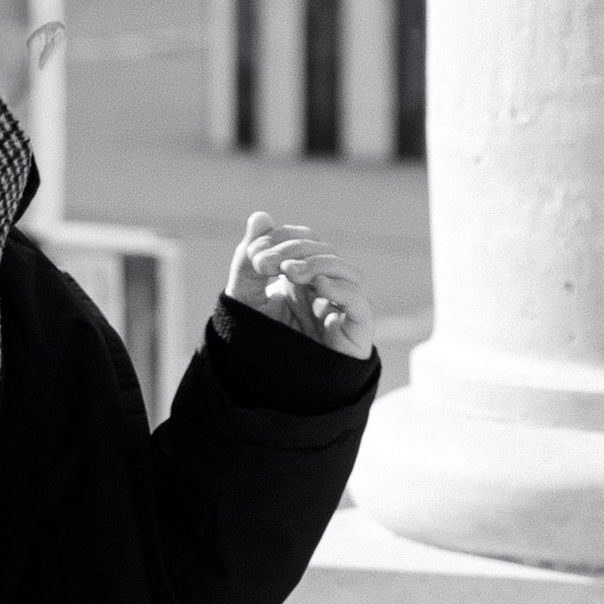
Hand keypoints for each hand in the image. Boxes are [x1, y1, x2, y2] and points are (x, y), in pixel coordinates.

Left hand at [225, 211, 374, 358]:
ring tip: (289, 271)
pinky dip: (341, 290)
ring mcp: (342, 307)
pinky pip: (358, 303)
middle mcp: (325, 287)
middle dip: (294, 251)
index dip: (283, 239)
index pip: (304, 240)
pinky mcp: (355, 330)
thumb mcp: (245, 297)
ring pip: (345, 271)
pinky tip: (317, 286)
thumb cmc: (260, 342)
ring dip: (317, 264)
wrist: (268, 388)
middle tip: (265, 264)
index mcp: (302, 276)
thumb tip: (260, 215)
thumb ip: (248, 259)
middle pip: (324, 251)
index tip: (255, 257)